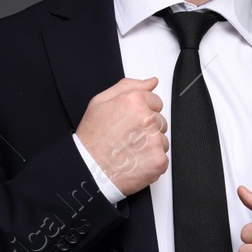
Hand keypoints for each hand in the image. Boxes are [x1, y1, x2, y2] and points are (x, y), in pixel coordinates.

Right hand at [76, 76, 166, 195]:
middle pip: (161, 121)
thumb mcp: (100, 102)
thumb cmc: (91, 139)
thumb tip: (151, 82)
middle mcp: (147, 119)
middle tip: (127, 138)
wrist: (88, 170)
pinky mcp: (159, 160)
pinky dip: (151, 162)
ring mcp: (155, 140)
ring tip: (130, 151)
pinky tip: (135, 162)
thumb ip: (128, 87)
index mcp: (134, 102)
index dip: (142, 113)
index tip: (130, 123)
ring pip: (163, 140)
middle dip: (148, 129)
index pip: (156, 102)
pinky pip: (163, 158)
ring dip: (151, 146)